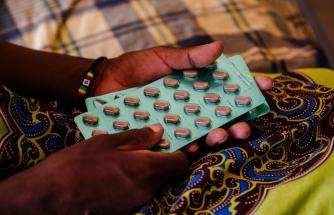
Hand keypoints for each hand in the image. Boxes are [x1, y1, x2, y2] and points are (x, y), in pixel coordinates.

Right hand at [0, 124, 187, 213]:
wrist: (48, 198)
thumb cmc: (76, 164)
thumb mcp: (106, 142)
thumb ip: (137, 137)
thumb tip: (159, 131)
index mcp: (146, 169)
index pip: (180, 163)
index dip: (180, 151)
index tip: (171, 142)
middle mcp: (146, 190)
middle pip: (166, 173)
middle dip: (159, 159)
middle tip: (142, 146)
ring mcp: (136, 203)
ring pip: (151, 183)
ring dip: (145, 171)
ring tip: (123, 158)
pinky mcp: (124, 211)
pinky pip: (138, 193)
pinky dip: (133, 182)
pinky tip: (114, 174)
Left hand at [93, 42, 273, 151]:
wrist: (104, 85)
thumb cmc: (134, 68)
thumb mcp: (162, 58)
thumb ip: (189, 57)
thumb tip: (219, 48)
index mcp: (196, 84)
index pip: (228, 87)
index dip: (248, 87)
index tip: (266, 86)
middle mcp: (193, 105)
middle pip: (223, 115)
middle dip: (238, 121)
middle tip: (244, 125)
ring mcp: (180, 122)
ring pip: (206, 133)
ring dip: (218, 136)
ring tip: (221, 135)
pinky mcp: (164, 136)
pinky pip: (181, 145)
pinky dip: (190, 147)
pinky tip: (194, 147)